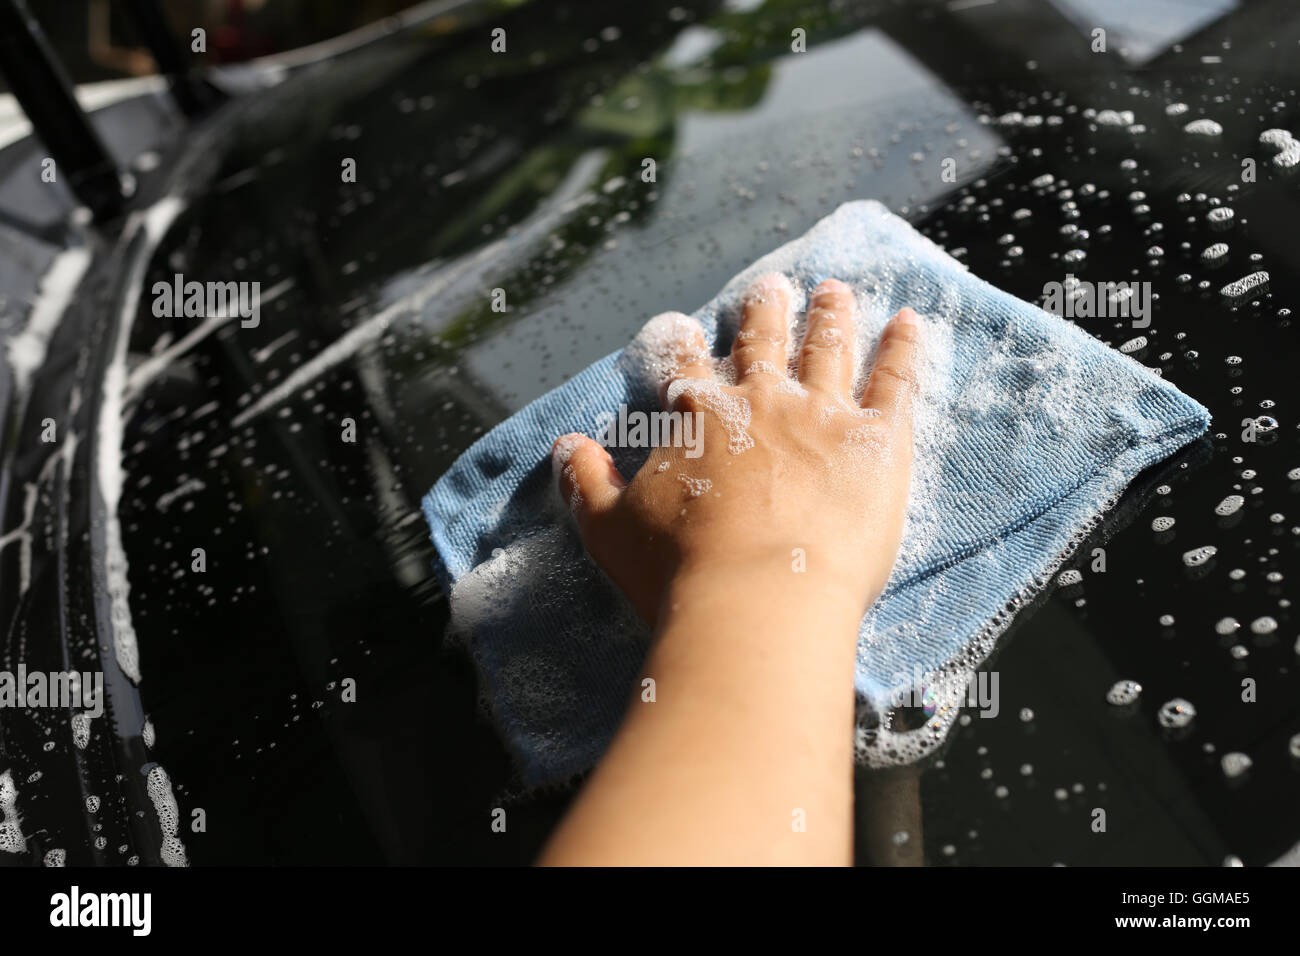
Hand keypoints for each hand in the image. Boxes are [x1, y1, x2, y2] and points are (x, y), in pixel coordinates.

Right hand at [551, 274, 920, 625]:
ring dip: (829, 317)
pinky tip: (910, 322)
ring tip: (834, 291)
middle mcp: (760, 401)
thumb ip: (586, 483)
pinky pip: (894, 381)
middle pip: (763, 344)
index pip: (687, 370)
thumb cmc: (677, 571)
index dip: (685, 348)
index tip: (686, 328)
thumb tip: (565, 447)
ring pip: (827, 349)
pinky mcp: (877, 441)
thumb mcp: (608, 529)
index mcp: (698, 417)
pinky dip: (902, 349)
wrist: (758, 599)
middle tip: (771, 286)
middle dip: (764, 313)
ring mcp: (822, 414)